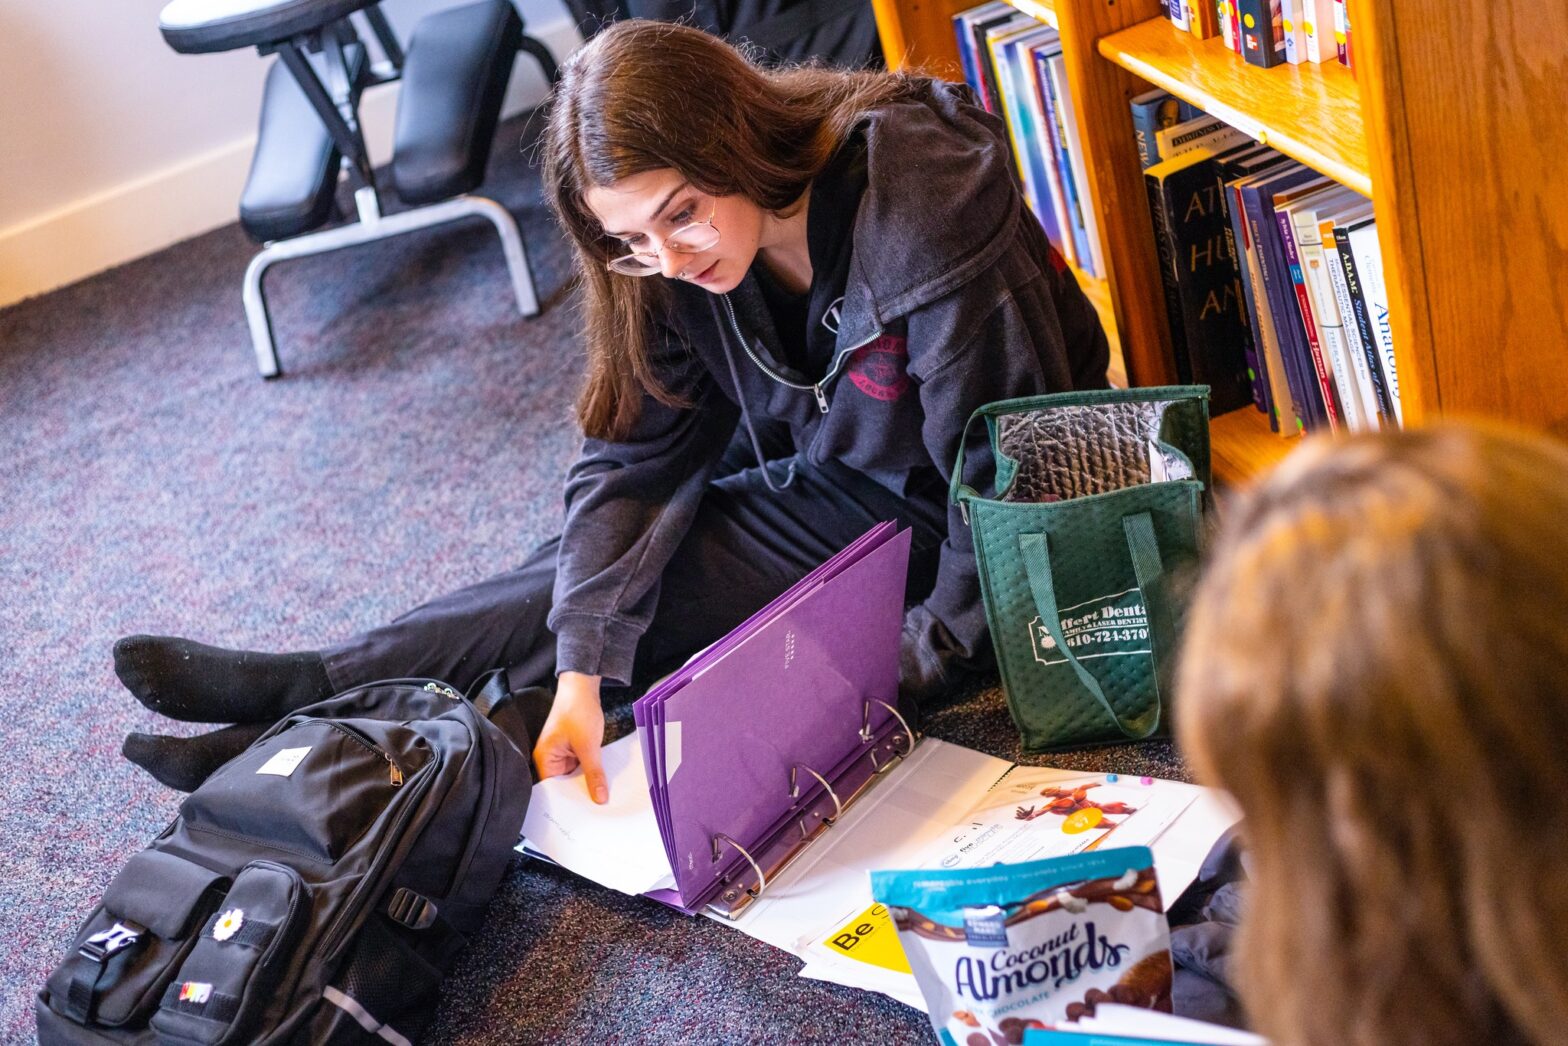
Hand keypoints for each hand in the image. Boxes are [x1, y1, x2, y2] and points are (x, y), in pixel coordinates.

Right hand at [532, 672, 607, 802]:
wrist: (583, 686)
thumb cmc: (577, 710)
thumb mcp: (588, 745)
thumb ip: (594, 772)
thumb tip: (599, 798)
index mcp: (544, 759)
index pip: (551, 791)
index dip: (566, 804)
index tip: (582, 818)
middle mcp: (550, 760)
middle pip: (563, 787)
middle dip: (579, 796)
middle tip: (596, 813)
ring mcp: (561, 755)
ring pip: (574, 778)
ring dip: (587, 783)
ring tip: (602, 801)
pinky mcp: (572, 751)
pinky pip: (581, 768)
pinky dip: (590, 773)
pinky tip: (602, 782)